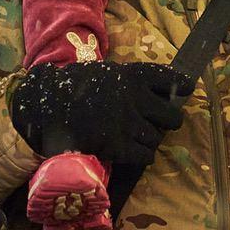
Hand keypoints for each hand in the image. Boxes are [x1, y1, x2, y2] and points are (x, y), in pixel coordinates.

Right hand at [11, 62, 192, 165]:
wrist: (44, 105)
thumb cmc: (71, 86)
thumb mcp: (103, 73)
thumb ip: (126, 83)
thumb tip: (150, 93)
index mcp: (132, 76)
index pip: (171, 80)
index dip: (181, 86)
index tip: (184, 90)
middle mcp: (136, 99)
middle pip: (172, 116)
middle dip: (168, 121)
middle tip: (158, 123)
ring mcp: (128, 124)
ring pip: (157, 138)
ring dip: (150, 140)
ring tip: (138, 138)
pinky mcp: (118, 146)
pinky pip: (145, 155)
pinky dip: (142, 155)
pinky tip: (133, 152)